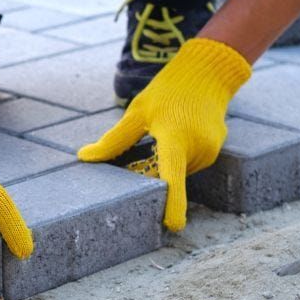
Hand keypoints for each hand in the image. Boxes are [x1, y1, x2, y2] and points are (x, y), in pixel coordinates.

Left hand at [77, 38, 250, 230]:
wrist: (206, 74)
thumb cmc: (167, 91)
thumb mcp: (137, 111)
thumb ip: (114, 139)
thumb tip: (85, 156)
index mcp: (175, 137)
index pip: (173, 176)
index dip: (173, 203)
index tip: (174, 225)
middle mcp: (197, 148)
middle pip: (168, 176)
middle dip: (151, 171)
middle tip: (146, 142)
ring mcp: (210, 151)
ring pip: (179, 172)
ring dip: (166, 163)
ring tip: (165, 131)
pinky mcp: (215, 151)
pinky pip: (189, 164)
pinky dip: (178, 157)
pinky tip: (177, 133)